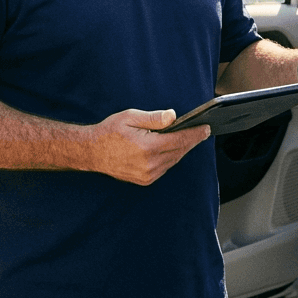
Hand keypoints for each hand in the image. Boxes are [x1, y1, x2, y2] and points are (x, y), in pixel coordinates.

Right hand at [88, 109, 210, 185]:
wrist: (91, 152)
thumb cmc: (109, 132)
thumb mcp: (130, 117)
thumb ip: (154, 118)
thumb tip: (173, 117)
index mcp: (148, 147)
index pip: (180, 140)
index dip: (195, 134)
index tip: (206, 128)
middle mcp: (150, 164)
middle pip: (179, 151)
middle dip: (191, 141)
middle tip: (201, 131)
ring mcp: (148, 175)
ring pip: (173, 161)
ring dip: (181, 150)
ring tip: (189, 138)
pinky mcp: (145, 180)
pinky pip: (165, 168)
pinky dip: (171, 158)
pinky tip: (172, 149)